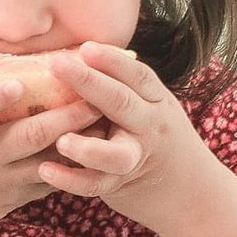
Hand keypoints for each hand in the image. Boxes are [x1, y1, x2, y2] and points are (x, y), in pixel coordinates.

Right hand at [0, 46, 109, 236]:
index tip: (16, 83)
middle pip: (29, 137)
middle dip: (65, 116)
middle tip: (94, 91)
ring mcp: (0, 182)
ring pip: (49, 161)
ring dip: (80, 140)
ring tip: (108, 117)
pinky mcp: (13, 198)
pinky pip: (50, 180)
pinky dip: (74, 164)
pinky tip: (97, 146)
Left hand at [37, 41, 223, 236]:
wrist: (191, 190)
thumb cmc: (156, 135)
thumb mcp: (150, 106)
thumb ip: (122, 86)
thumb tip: (72, 53)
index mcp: (156, 101)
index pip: (138, 76)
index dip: (112, 60)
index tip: (85, 47)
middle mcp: (150, 127)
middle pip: (121, 103)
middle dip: (88, 82)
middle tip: (55, 65)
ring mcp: (137, 157)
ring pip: (116, 154)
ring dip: (87, 148)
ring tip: (61, 140)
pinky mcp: (120, 185)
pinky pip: (95, 183)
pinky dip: (70, 179)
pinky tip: (45, 169)